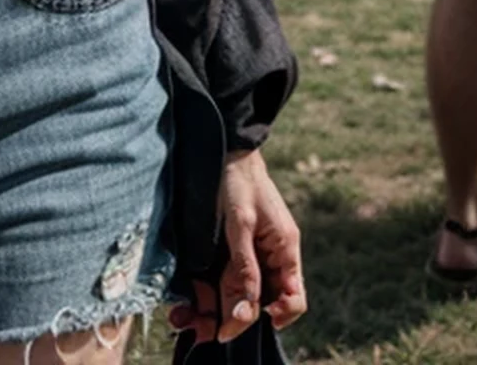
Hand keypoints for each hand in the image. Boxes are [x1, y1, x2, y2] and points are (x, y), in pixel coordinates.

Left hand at [170, 151, 306, 344]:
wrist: (221, 147)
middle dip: (233, 317)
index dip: (276, 316)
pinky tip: (185, 300)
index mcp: (285, 251)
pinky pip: (223, 276)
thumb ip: (245, 264)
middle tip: (202, 330)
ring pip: (238, 292)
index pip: (293, 299)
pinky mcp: (230, 247)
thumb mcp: (240, 221)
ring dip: (214, 308)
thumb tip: (250, 308)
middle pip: (259, 300)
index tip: (245, 321)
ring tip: (184, 320)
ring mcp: (250, 252)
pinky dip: (207, 290)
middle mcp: (271, 256)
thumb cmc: (236, 179)